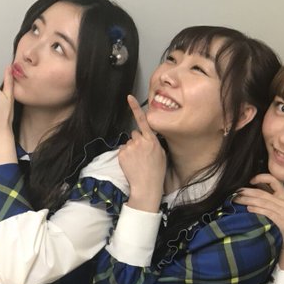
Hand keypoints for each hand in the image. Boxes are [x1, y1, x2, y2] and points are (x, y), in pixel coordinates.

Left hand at [118, 95, 166, 211]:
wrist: (146, 185)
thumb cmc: (156, 171)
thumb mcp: (161, 153)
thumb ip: (153, 142)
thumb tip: (147, 136)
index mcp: (151, 140)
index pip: (142, 120)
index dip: (135, 108)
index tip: (129, 97)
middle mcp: (140, 141)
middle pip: (135, 133)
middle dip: (137, 141)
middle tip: (143, 154)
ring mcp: (129, 147)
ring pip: (128, 142)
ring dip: (131, 149)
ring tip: (138, 161)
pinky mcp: (121, 154)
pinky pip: (122, 150)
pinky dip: (125, 155)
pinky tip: (131, 163)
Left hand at [234, 174, 283, 269]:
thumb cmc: (282, 221)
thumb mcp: (278, 207)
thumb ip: (267, 197)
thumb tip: (249, 188)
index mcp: (283, 195)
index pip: (274, 180)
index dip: (261, 177)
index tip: (250, 180)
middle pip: (262, 193)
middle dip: (247, 191)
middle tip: (235, 192)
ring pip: (262, 202)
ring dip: (247, 200)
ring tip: (237, 200)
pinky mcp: (283, 222)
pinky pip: (267, 213)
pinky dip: (257, 209)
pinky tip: (248, 208)